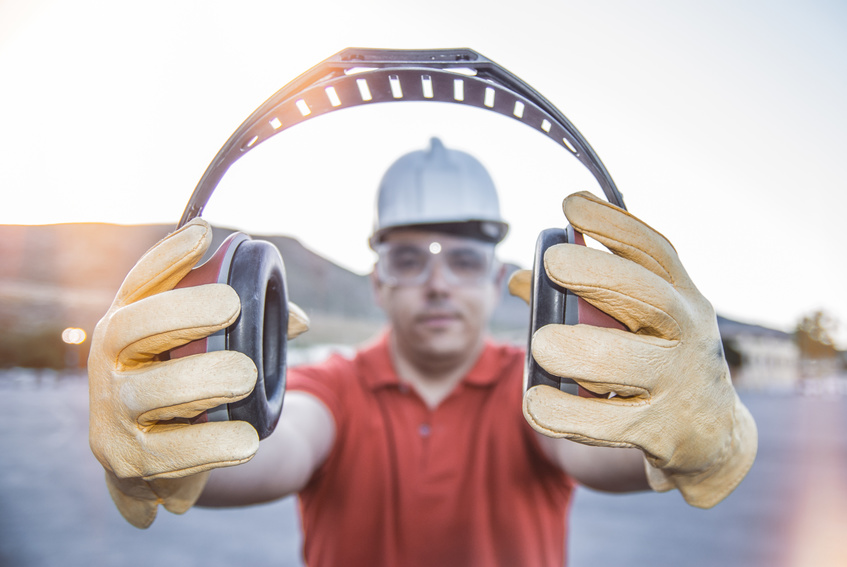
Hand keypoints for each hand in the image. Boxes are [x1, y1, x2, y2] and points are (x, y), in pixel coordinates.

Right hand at [89, 219, 267, 526]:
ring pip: (149, 391)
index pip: (139, 284)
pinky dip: (212, 444)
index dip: (167, 256)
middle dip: (182, 312)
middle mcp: (108, 364)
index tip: (205, 232)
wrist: (155, 467)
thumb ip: (250, 331)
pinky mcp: (129, 460)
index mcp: (127, 327)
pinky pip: (170, 452)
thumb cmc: (188, 392)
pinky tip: (247, 439)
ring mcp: (112, 413)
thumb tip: (298, 319)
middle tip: (232, 305)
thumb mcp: (207, 355)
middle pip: (131, 327)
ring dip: (202, 379)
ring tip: (246, 377)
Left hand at [512, 191, 756, 507]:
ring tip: (541, 345)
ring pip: (631, 363)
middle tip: (552, 264)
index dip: (614, 224)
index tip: (570, 205)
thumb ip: (581, 297)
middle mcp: (687, 335)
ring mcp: (677, 384)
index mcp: (683, 297)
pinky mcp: (660, 431)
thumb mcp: (634, 323)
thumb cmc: (656, 360)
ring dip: (581, 350)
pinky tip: (535, 403)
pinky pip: (609, 423)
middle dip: (602, 275)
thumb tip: (518, 278)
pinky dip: (566, 414)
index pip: (655, 252)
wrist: (709, 436)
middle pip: (652, 298)